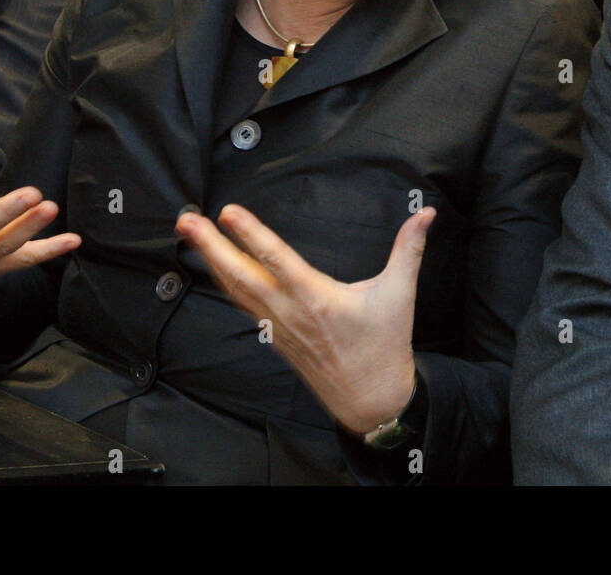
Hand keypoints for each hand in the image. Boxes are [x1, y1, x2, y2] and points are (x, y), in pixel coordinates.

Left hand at [177, 203, 432, 434]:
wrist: (371, 398)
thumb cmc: (383, 346)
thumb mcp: (399, 294)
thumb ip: (409, 248)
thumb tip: (424, 214)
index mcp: (316, 297)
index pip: (276, 258)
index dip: (250, 233)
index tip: (228, 212)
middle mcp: (289, 311)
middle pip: (240, 274)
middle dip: (210, 246)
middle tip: (185, 221)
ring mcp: (278, 326)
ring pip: (235, 290)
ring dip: (210, 261)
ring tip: (190, 236)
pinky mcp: (275, 336)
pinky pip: (243, 305)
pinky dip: (224, 284)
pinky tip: (214, 269)